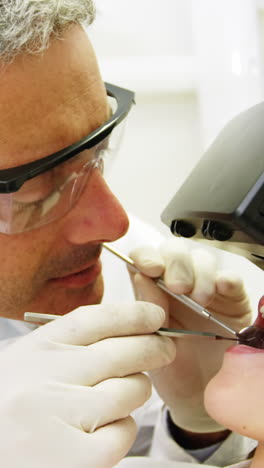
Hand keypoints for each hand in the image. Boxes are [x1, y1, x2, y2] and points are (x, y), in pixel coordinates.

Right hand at [0, 302, 174, 467]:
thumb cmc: (8, 413)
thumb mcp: (25, 367)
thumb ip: (65, 349)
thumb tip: (122, 331)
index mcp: (34, 351)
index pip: (95, 319)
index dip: (133, 314)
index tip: (154, 316)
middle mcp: (45, 379)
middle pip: (121, 351)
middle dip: (154, 347)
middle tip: (165, 349)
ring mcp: (59, 418)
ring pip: (130, 390)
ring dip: (136, 392)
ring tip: (120, 398)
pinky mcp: (75, 458)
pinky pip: (124, 432)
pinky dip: (123, 430)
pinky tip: (104, 433)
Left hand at [129, 238, 251, 432]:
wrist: (198, 396)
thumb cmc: (170, 368)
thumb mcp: (150, 340)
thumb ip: (146, 308)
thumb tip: (140, 275)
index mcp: (152, 289)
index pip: (145, 257)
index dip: (147, 256)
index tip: (150, 268)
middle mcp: (178, 283)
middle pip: (175, 250)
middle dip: (175, 262)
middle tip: (178, 286)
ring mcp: (206, 288)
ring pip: (202, 259)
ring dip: (200, 273)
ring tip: (199, 299)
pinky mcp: (232, 299)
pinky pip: (232, 279)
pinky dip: (226, 279)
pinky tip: (220, 288)